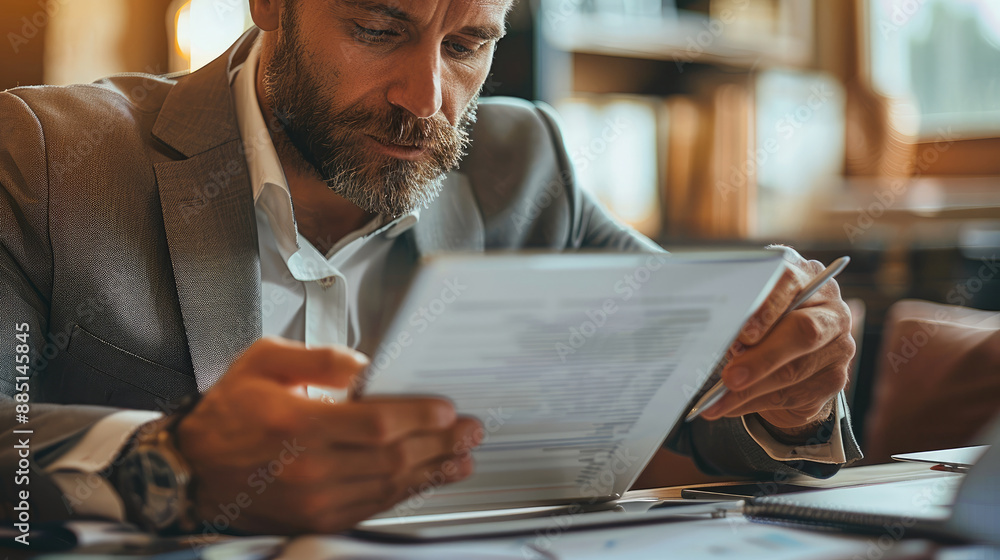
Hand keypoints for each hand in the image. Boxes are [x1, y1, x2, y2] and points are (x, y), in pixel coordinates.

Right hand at [175, 337, 481, 534]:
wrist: (192, 470)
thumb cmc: (230, 412)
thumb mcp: (263, 362)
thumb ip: (318, 360)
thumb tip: (364, 365)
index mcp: (295, 424)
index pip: (374, 423)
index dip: (418, 417)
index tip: (447, 409)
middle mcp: (307, 468)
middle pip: (392, 457)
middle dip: (440, 443)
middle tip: (471, 430)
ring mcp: (314, 500)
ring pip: (390, 485)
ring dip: (433, 470)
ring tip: (462, 455)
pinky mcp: (318, 519)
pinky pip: (374, 506)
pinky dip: (408, 493)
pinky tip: (429, 479)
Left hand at [701, 248, 855, 430]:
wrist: (791, 351)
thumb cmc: (763, 321)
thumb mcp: (748, 309)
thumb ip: (738, 316)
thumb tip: (712, 339)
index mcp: (805, 277)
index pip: (789, 281)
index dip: (766, 307)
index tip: (743, 332)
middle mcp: (829, 309)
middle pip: (803, 331)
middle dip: (762, 357)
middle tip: (729, 376)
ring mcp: (838, 345)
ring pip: (795, 371)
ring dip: (751, 389)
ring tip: (718, 400)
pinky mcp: (834, 378)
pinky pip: (793, 395)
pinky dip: (755, 403)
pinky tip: (730, 407)